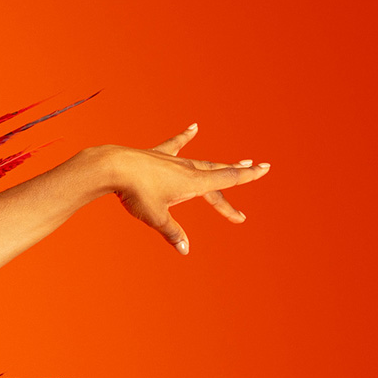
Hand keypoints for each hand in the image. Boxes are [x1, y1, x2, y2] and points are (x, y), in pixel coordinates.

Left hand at [100, 124, 269, 254]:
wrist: (112, 166)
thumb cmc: (135, 192)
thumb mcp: (155, 217)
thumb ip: (172, 232)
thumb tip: (185, 250)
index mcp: (194, 183)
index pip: (227, 179)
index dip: (247, 175)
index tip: (265, 168)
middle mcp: (188, 168)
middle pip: (218, 173)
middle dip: (238, 173)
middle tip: (257, 169)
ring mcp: (172, 160)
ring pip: (202, 162)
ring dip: (219, 164)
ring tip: (236, 162)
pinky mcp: (157, 154)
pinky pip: (175, 145)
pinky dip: (185, 137)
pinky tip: (194, 127)